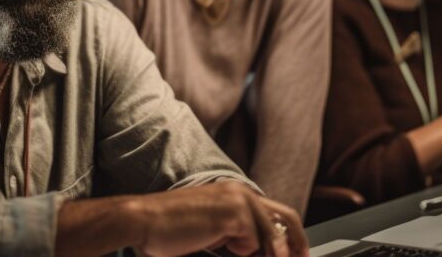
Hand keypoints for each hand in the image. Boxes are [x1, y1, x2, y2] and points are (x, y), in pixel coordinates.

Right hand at [131, 182, 306, 256]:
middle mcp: (240, 191)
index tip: (297, 256)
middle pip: (286, 218)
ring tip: (255, 255)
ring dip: (271, 253)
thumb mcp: (212, 233)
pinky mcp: (233, 214)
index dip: (291, 238)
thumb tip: (261, 251)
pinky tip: (225, 247)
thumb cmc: (170, 230)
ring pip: (272, 234)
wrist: (145, 221)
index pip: (275, 214)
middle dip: (296, 245)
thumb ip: (237, 237)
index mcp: (235, 193)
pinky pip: (257, 241)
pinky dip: (250, 252)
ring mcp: (238, 200)